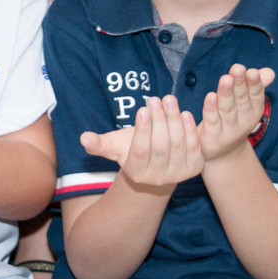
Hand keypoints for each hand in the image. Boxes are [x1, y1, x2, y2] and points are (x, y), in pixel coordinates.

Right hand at [81, 95, 203, 186]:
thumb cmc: (132, 149)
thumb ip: (99, 143)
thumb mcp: (115, 146)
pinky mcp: (194, 168)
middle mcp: (157, 178)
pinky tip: (184, 113)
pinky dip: (191, 130)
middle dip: (159, 120)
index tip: (142, 109)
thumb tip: (83, 138)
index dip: (142, 130)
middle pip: (160, 146)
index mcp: (136, 172)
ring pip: (177, 144)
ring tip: (169, 100)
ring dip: (174, 120)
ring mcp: (178, 175)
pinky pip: (194, 147)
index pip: (140, 150)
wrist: (157, 163)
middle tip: (155, 100)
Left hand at [198, 65, 274, 161]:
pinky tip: (210, 96)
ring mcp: (228, 130)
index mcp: (253, 111)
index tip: (251, 71)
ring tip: (226, 79)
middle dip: (239, 84)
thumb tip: (269, 72)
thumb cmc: (233, 120)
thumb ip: (254, 86)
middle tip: (238, 69)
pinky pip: (212, 121)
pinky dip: (211, 109)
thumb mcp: (245, 103)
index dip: (254, 84)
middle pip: (241, 100)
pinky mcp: (212, 136)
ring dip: (226, 93)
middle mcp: (243, 121)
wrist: (222, 152)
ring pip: (227, 109)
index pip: (255, 95)